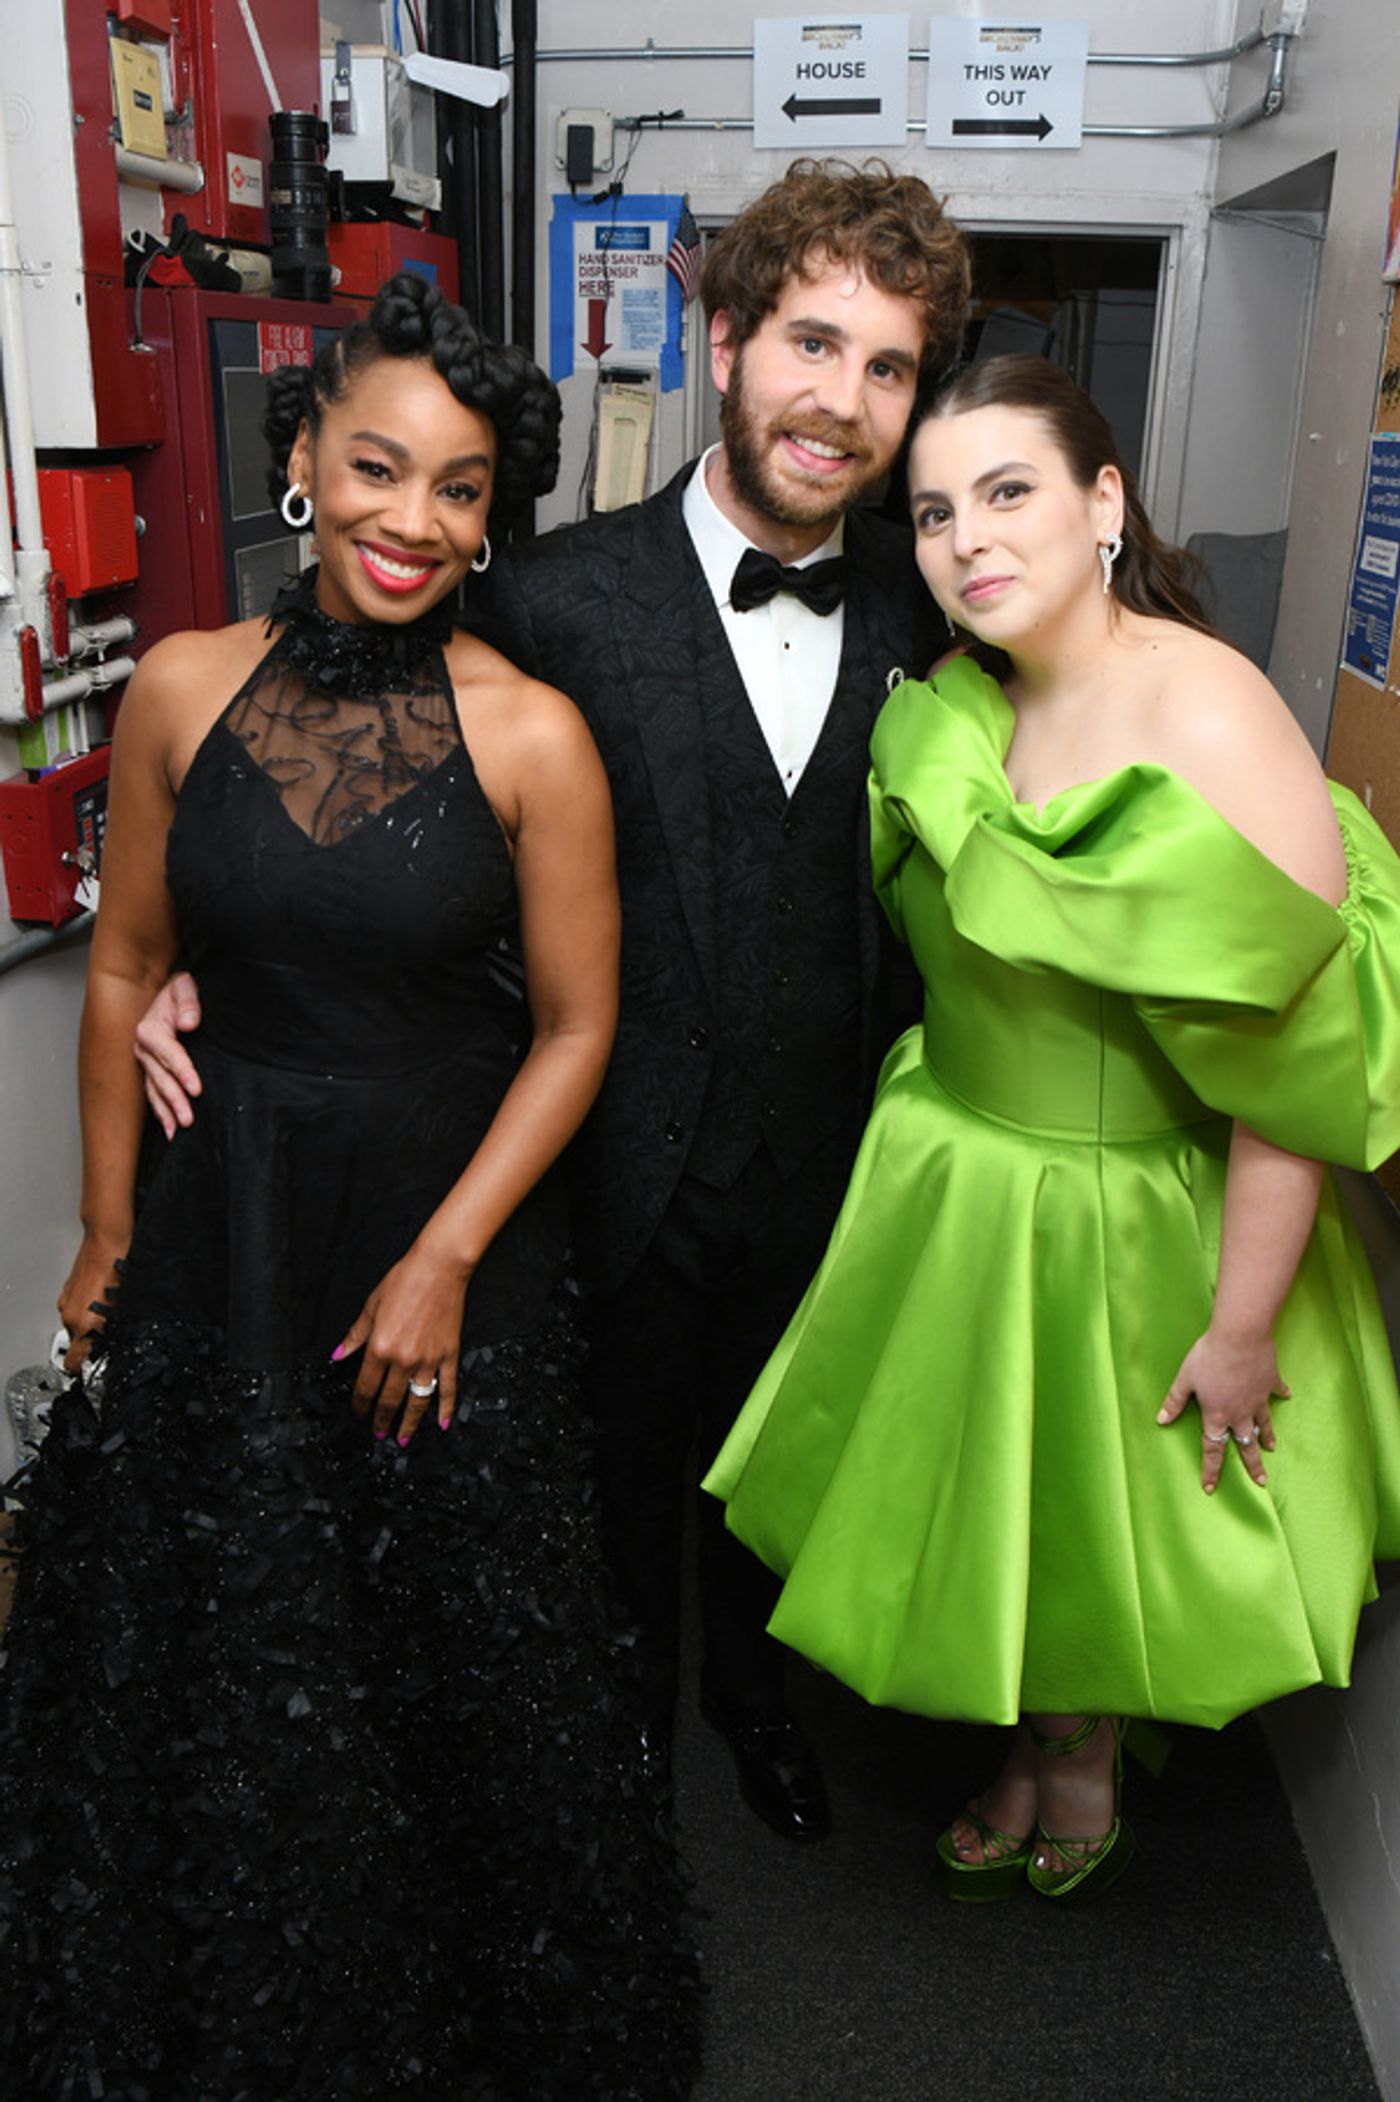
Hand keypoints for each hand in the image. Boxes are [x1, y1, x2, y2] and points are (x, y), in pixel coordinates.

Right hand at [57, 1229, 124, 1370]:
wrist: (108, 1239)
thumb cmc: (121, 1266)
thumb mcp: (123, 1308)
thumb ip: (114, 1332)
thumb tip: (112, 1346)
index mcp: (83, 1323)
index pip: (74, 1362)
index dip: (86, 1367)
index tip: (97, 1365)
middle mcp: (69, 1314)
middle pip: (77, 1344)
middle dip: (93, 1342)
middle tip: (113, 1332)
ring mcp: (66, 1300)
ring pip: (76, 1325)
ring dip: (91, 1324)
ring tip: (111, 1310)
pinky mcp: (68, 1289)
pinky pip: (76, 1308)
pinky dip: (87, 1309)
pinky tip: (104, 1297)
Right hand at [135, 969, 203, 1138]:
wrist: (166, 995)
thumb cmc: (178, 992)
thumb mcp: (184, 986)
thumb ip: (188, 1002)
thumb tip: (189, 1023)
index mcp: (150, 1029)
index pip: (169, 1054)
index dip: (182, 1071)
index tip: (196, 1088)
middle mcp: (142, 1048)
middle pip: (161, 1078)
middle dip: (175, 1099)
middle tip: (189, 1118)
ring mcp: (144, 1062)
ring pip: (155, 1091)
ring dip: (166, 1112)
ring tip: (179, 1130)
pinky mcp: (149, 1072)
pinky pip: (153, 1095)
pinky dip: (161, 1113)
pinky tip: (170, 1130)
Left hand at [333, 1236, 470, 1445]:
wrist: (438, 1268)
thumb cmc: (404, 1282)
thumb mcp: (371, 1307)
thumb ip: (355, 1336)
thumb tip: (338, 1355)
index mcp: (380, 1348)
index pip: (366, 1386)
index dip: (360, 1404)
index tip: (359, 1413)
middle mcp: (403, 1360)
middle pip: (389, 1399)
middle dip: (381, 1419)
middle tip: (378, 1433)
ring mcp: (428, 1360)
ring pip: (417, 1402)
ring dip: (409, 1424)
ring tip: (402, 1438)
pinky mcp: (448, 1355)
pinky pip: (447, 1388)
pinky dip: (445, 1408)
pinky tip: (442, 1423)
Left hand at [1157, 1329, 1285, 1493]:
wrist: (1240, 1337)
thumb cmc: (1208, 1356)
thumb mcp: (1185, 1379)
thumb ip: (1175, 1401)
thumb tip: (1161, 1420)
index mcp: (1216, 1415)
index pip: (1212, 1449)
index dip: (1210, 1470)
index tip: (1211, 1488)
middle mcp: (1239, 1412)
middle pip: (1245, 1444)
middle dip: (1252, 1465)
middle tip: (1261, 1481)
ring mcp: (1258, 1399)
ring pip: (1263, 1424)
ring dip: (1267, 1438)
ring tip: (1270, 1449)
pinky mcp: (1270, 1382)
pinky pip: (1275, 1392)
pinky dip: (1280, 1394)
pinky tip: (1285, 1396)